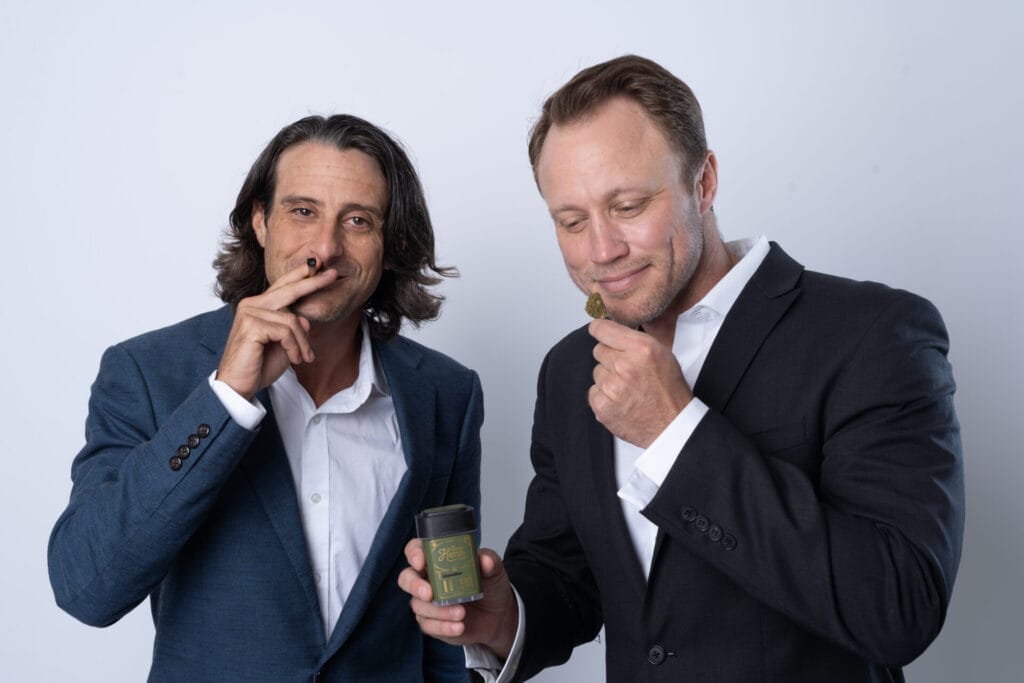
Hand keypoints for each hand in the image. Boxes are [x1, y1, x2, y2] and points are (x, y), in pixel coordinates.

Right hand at [216, 262, 337, 398]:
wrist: (239, 386)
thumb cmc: (260, 365)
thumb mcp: (284, 344)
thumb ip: (293, 328)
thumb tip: (305, 320)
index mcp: (258, 305)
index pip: (283, 285)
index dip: (301, 275)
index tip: (320, 265)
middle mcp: (251, 304)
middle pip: (289, 290)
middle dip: (313, 283)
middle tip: (333, 275)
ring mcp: (249, 313)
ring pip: (292, 320)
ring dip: (303, 343)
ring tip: (304, 358)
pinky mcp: (251, 326)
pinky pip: (286, 332)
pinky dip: (294, 347)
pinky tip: (294, 359)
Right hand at [398, 538, 517, 659]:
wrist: (498, 614)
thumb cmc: (490, 585)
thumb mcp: (494, 569)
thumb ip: (489, 561)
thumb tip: (484, 560)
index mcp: (437, 560)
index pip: (415, 550)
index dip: (414, 553)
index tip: (421, 561)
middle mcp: (427, 579)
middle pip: (406, 578)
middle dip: (414, 585)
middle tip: (429, 593)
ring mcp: (427, 602)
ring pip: (418, 605)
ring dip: (438, 611)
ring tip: (461, 612)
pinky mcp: (431, 622)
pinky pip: (428, 626)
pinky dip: (443, 627)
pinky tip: (459, 626)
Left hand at [588, 318, 692, 447]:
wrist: (672, 424)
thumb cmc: (669, 390)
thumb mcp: (661, 353)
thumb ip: (634, 340)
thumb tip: (609, 330)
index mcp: (641, 349)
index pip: (603, 329)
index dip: (600, 330)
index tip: (598, 331)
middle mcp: (625, 365)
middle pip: (598, 350)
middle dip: (610, 358)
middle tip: (628, 371)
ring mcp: (612, 387)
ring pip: (597, 372)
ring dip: (608, 378)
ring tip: (628, 389)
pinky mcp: (603, 405)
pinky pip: (593, 391)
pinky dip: (604, 396)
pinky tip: (621, 400)